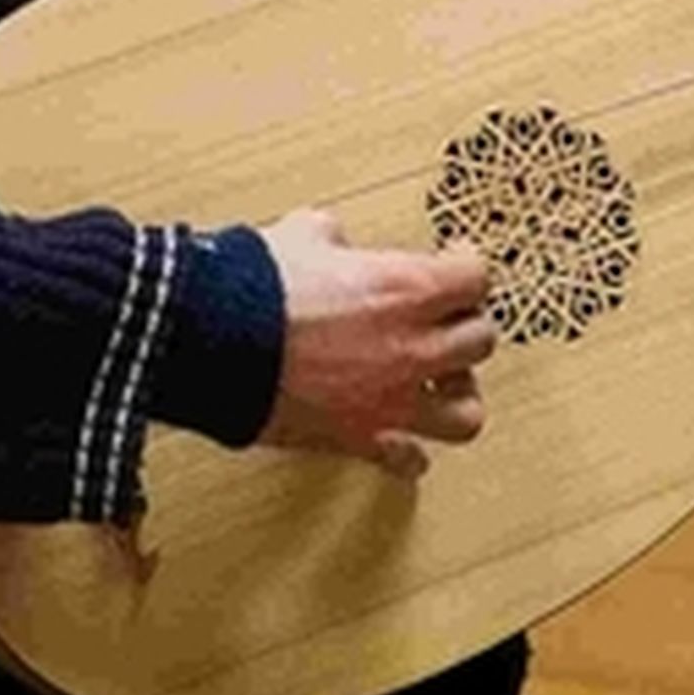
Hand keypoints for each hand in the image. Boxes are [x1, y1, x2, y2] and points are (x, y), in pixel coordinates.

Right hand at [255, 209, 498, 478]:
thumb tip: (332, 240)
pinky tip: (402, 442)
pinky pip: (407, 459)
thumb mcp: (300, 235)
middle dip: (463, 328)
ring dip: (456, 397)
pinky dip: (409, 453)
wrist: (213, 343)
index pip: (477, 279)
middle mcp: (412, 347)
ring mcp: (390, 400)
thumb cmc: (254, 287)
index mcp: (406, 288)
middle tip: (442, 322)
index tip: (453, 265)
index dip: (466, 269)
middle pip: (480, 341)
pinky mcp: (359, 438)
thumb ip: (331, 236)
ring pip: (466, 414)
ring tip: (437, 386)